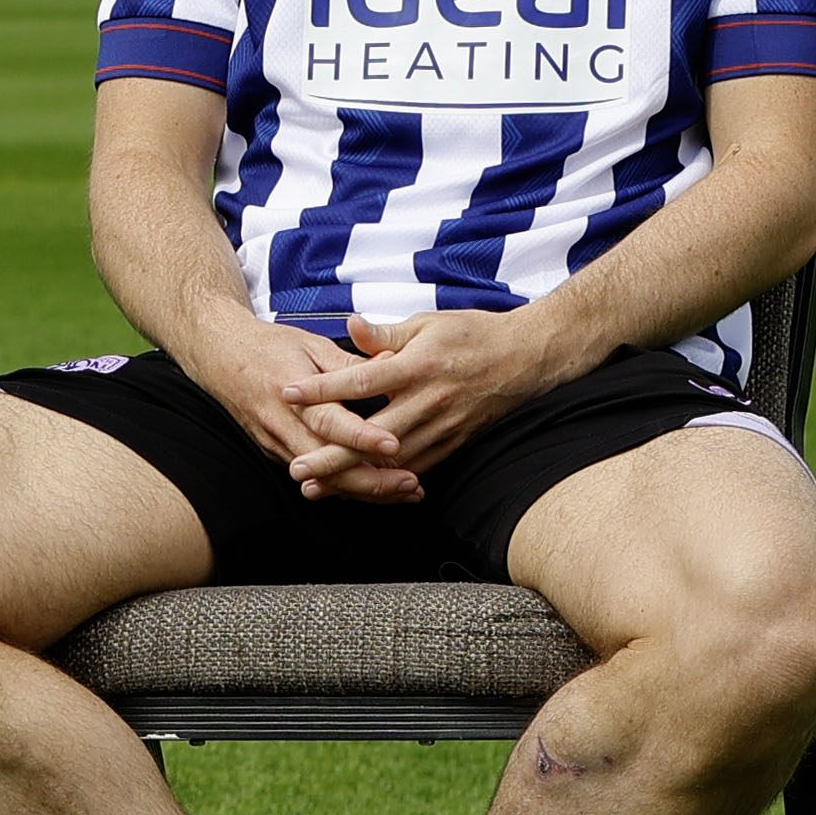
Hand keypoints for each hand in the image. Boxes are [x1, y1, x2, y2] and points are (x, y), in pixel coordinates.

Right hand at [202, 319, 427, 504]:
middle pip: (329, 466)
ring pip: (324, 479)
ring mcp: (277, 444)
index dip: (362, 437)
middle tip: (410, 484)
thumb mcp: (311, 344)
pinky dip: (345, 485)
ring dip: (365, 490)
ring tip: (403, 491)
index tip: (393, 444)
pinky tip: (375, 488)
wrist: (219, 356)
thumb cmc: (265, 346)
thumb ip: (351, 362)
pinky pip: (315, 476)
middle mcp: (282, 424)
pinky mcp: (277, 453)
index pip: (330, 422)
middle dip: (372, 481)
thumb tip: (393, 364)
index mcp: (292, 392)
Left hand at [291, 309, 568, 478]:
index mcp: (418, 365)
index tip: (288, 393)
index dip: (322, 388)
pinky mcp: (454, 443)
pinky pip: (416, 468)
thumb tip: (349, 326)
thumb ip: (386, 334)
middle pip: (372, 435)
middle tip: (296, 470)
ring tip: (317, 488)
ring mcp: (443, 426)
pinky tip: (359, 490)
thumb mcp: (428, 323)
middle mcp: (430, 400)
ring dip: (353, 478)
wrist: (527, 357)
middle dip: (331, 456)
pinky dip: (386, 482)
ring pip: (392, 461)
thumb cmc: (473, 334)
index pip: (361, 380)